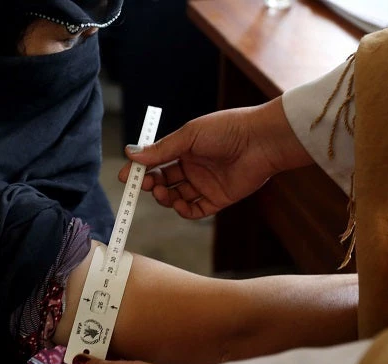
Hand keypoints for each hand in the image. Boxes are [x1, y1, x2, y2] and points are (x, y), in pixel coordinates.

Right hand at [118, 97, 311, 218]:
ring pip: (176, 197)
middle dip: (150, 184)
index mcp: (185, 148)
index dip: (140, 170)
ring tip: (163, 192)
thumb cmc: (227, 130)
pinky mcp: (218, 198)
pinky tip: (178, 204)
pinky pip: (195, 210)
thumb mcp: (189, 136)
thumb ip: (161, 150)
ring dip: (165, 197)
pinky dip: (184, 210)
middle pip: (163, 181)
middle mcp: (193, 166)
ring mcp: (205, 184)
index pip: (156, 161)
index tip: (126, 177)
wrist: (261, 141)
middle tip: (143, 186)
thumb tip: (131, 154)